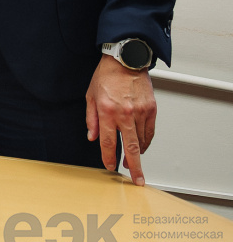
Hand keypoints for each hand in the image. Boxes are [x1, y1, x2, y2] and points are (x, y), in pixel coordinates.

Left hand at [86, 54, 156, 185]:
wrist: (126, 60)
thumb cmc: (106, 76)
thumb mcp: (90, 96)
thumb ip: (91, 119)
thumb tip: (92, 137)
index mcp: (107, 111)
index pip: (107, 142)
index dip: (109, 157)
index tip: (111, 167)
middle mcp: (125, 114)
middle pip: (131, 148)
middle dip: (134, 167)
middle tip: (137, 180)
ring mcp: (140, 112)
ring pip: (142, 140)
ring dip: (138, 153)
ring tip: (134, 161)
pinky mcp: (151, 109)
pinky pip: (149, 131)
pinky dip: (146, 141)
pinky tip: (142, 146)